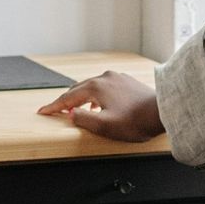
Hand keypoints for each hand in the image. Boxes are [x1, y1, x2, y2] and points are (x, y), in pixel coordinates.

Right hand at [38, 68, 162, 142]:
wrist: (162, 112)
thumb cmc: (136, 121)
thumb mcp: (105, 126)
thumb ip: (84, 119)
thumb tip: (71, 114)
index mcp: (96, 87)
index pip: (68, 98)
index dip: (54, 106)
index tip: (43, 111)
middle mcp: (105, 78)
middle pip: (78, 89)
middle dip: (65, 100)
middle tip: (56, 110)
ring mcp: (117, 77)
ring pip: (91, 86)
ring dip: (81, 97)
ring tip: (76, 108)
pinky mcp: (126, 81)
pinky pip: (104, 86)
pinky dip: (95, 94)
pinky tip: (98, 103)